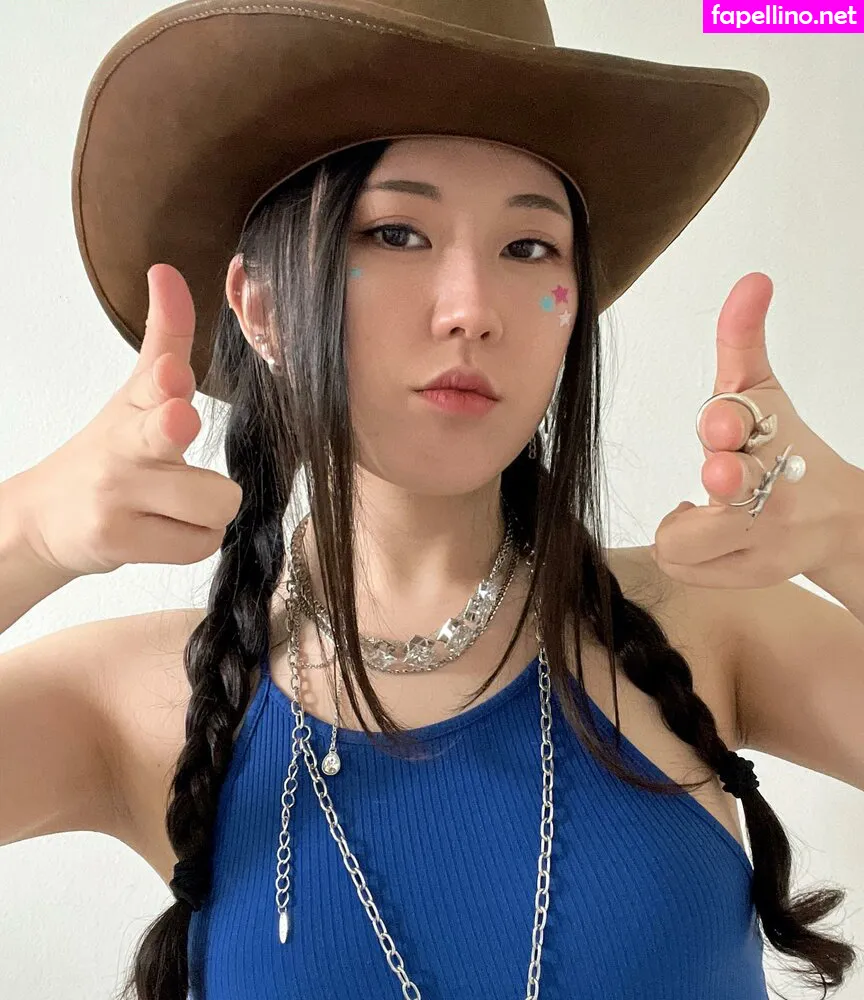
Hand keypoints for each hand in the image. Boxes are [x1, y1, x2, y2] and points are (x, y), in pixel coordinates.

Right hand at [16, 264, 243, 576]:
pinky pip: (200, 544)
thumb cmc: (109, 453)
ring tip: (180, 504)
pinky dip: (195, 540)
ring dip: (209, 509)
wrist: (49, 518)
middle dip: (176, 427)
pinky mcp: (119, 540)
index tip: (170, 372)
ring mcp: (116, 495)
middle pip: (166, 431)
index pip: (153, 379)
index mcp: (135, 405)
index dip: (165, 378)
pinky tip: (168, 529)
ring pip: (214, 503)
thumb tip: (168, 270)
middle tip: (176, 424)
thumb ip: (165, 336)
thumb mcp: (133, 393)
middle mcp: (123, 445)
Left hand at [650, 272, 859, 588]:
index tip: (721, 428)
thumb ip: (743, 336)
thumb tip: (753, 279)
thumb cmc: (782, 445)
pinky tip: (705, 531)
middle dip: (717, 484)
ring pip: (681, 544)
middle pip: (726, 496)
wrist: (834, 518)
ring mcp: (762, 539)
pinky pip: (679, 568)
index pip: (737, 423)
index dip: (724, 425)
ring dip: (678, 526)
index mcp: (771, 436)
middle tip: (719, 475)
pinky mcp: (747, 575)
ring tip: (702, 510)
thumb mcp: (762, 387)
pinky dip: (680, 551)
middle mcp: (770, 490)